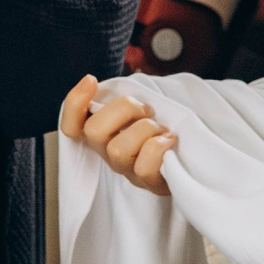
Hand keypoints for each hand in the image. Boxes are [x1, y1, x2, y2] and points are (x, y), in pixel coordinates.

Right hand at [59, 74, 173, 195]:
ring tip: (160, 129)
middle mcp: (108, 153)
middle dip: (124, 109)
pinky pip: (143, 168)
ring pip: (118, 150)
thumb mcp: (140, 109)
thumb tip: (101, 83)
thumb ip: (123, 99)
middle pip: (94, 131)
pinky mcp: (148, 184)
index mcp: (102, 133)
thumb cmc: (162, 128)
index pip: (72, 125)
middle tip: (145, 109)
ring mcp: (127, 170)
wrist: (192, 156)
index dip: (75, 103)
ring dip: (145, 130)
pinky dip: (158, 147)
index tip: (91, 80)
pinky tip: (169, 140)